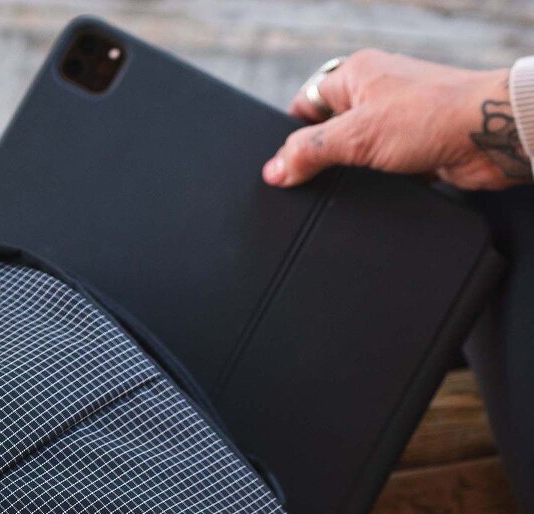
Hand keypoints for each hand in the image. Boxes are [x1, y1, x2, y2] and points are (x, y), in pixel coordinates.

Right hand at [262, 51, 531, 190]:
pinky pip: (374, 169)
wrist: (489, 135)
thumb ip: (308, 152)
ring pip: (350, 154)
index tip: (284, 165)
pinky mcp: (409, 146)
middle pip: (325, 132)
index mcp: (356, 74)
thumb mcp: (355, 135)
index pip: (305, 104)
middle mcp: (375, 91)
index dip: (291, 136)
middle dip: (318, 159)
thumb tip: (273, 170)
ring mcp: (393, 119)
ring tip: (350, 181)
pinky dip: (370, 182)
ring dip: (347, 173)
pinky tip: (371, 190)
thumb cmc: (433, 115)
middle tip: (314, 179)